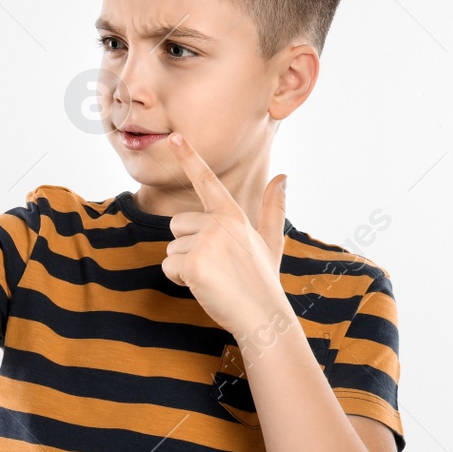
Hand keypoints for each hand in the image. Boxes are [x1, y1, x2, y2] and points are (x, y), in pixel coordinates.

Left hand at [159, 132, 290, 341]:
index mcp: (233, 214)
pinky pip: (169, 268)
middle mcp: (219, 222)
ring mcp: (206, 241)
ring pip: (171, 249)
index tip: (175, 136)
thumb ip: (274, 207)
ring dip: (184, 267)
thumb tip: (284, 176)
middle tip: (215, 266)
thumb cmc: (263, 281)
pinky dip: (180, 281)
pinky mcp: (194, 263)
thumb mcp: (271, 241)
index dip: (190, 157)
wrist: (263, 315)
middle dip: (187, 247)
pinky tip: (204, 287)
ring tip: (213, 278)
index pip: (207, 181)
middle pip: (176, 224)